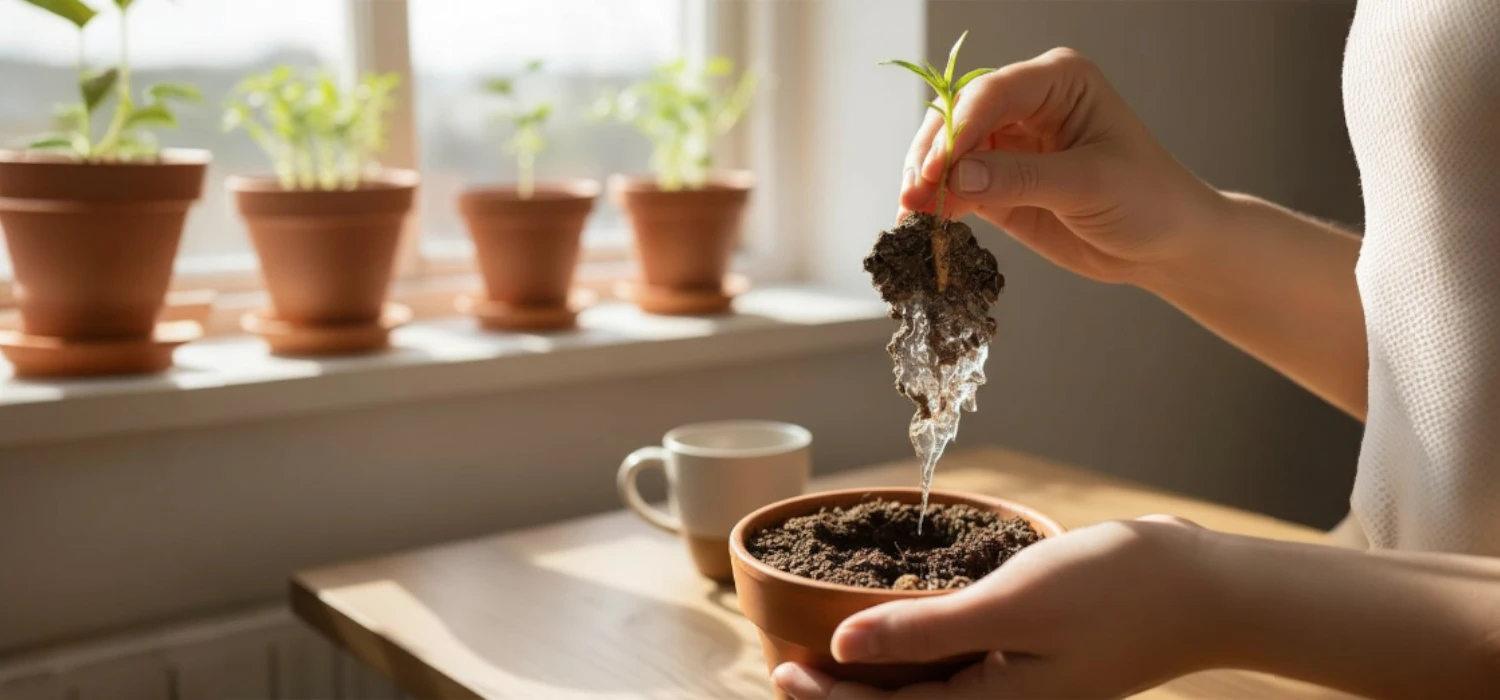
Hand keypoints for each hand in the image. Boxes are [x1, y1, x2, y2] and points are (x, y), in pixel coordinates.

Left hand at [773, 515, 1223, 698]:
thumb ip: (925, 632)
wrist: (1203, 587)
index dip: (829, 697)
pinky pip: (961, 662)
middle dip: (847, 692)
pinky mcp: (1031, 659)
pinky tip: (901, 622)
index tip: (780, 670)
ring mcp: (1019, 684)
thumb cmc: (1116, 591)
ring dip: (880, 671)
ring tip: (831, 644)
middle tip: (789, 663)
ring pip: (930, 686)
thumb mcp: (1010, 606)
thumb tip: (844, 649)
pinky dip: (922, 649)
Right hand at [899, 48, 1223, 285]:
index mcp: (1058, 81)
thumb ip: (1023, 178)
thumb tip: (959, 177)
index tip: (935, 170)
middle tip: (914, 195)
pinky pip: (955, 187)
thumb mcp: (1090, 184)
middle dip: (932, 156)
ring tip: (911, 216)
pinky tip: (922, 225)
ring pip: (947, 152)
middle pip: (958, 117)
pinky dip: (936, 205)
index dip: (958, 129)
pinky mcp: (997, 182)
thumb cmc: (1148, 200)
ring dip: (925, 182)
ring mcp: (1009, 144)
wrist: (1164, 244)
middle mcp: (1027, 104)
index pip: (992, 93)